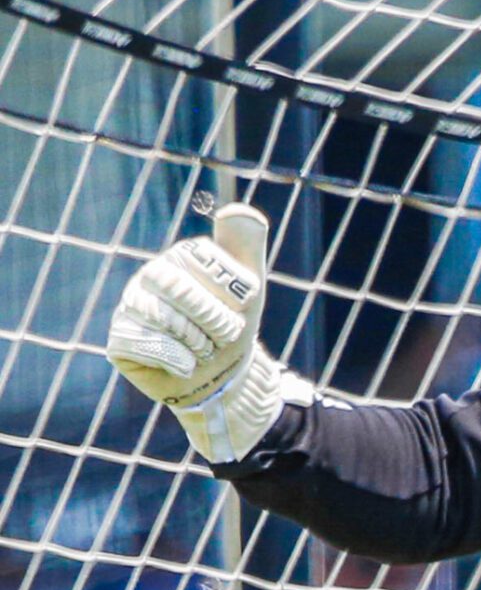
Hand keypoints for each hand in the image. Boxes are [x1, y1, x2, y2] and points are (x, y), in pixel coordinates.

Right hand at [107, 204, 305, 462]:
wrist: (223, 380)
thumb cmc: (233, 330)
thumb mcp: (250, 289)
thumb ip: (245, 247)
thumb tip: (238, 210)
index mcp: (179, 258)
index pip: (200, 262)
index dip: (226, 294)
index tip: (237, 311)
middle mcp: (150, 276)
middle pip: (179, 289)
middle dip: (213, 321)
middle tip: (221, 336)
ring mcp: (132, 305)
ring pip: (163, 318)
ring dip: (197, 344)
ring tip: (202, 351)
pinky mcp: (121, 339)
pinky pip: (146, 343)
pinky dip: (175, 359)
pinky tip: (183, 364)